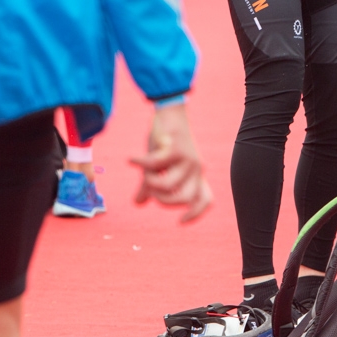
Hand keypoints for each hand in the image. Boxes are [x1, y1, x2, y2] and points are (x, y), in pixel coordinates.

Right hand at [130, 103, 211, 222]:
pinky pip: (154, 164)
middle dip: (163, 200)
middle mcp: (195, 169)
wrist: (168, 114)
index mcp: (195, 175)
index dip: (195, 214)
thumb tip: (139, 203)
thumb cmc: (164, 143)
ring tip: (144, 172)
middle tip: (151, 190)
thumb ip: (149, 186)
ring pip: (167, 185)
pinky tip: (130, 159)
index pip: (205, 200)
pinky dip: (139, 163)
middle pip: (184, 199)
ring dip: (150, 182)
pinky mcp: (175, 148)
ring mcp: (187, 159)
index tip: (180, 222)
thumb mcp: (158, 167)